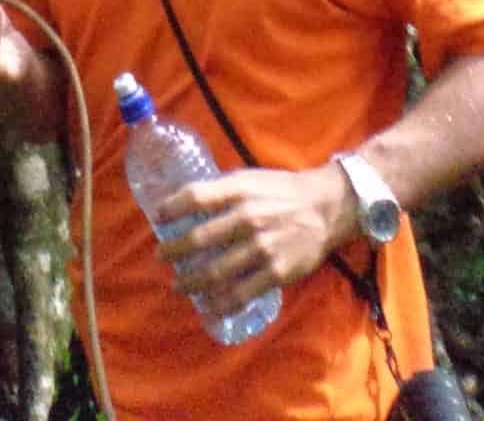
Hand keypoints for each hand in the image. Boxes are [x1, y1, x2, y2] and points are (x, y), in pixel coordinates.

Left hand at [152, 165, 358, 316]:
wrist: (325, 208)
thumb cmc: (281, 191)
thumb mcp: (250, 178)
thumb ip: (222, 190)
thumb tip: (187, 202)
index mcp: (240, 190)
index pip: (196, 196)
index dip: (172, 207)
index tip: (158, 216)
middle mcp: (249, 218)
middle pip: (200, 238)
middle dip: (174, 251)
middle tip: (160, 256)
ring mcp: (262, 248)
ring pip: (216, 271)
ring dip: (191, 281)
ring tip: (179, 284)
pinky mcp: (276, 273)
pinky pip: (241, 294)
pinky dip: (220, 303)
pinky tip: (208, 305)